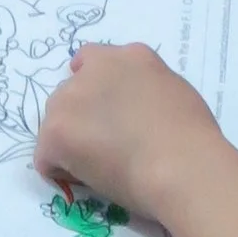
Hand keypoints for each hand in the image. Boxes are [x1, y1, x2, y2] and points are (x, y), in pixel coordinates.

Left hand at [34, 40, 237, 227]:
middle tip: (109, 146)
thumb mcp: (175, 93)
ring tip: (103, 166)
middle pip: (71, 92)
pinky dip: (62, 170)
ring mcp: (71, 97)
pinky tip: (90, 180)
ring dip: (71, 141)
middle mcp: (95, 68)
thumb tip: (137, 107)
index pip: (93, 61)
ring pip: (56, 121)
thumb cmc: (191, 137)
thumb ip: (147, 89)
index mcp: (131, 56)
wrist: (181, 164)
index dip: (96, 90)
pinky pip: (46, 156)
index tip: (107, 114)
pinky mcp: (56, 131)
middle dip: (83, 117)